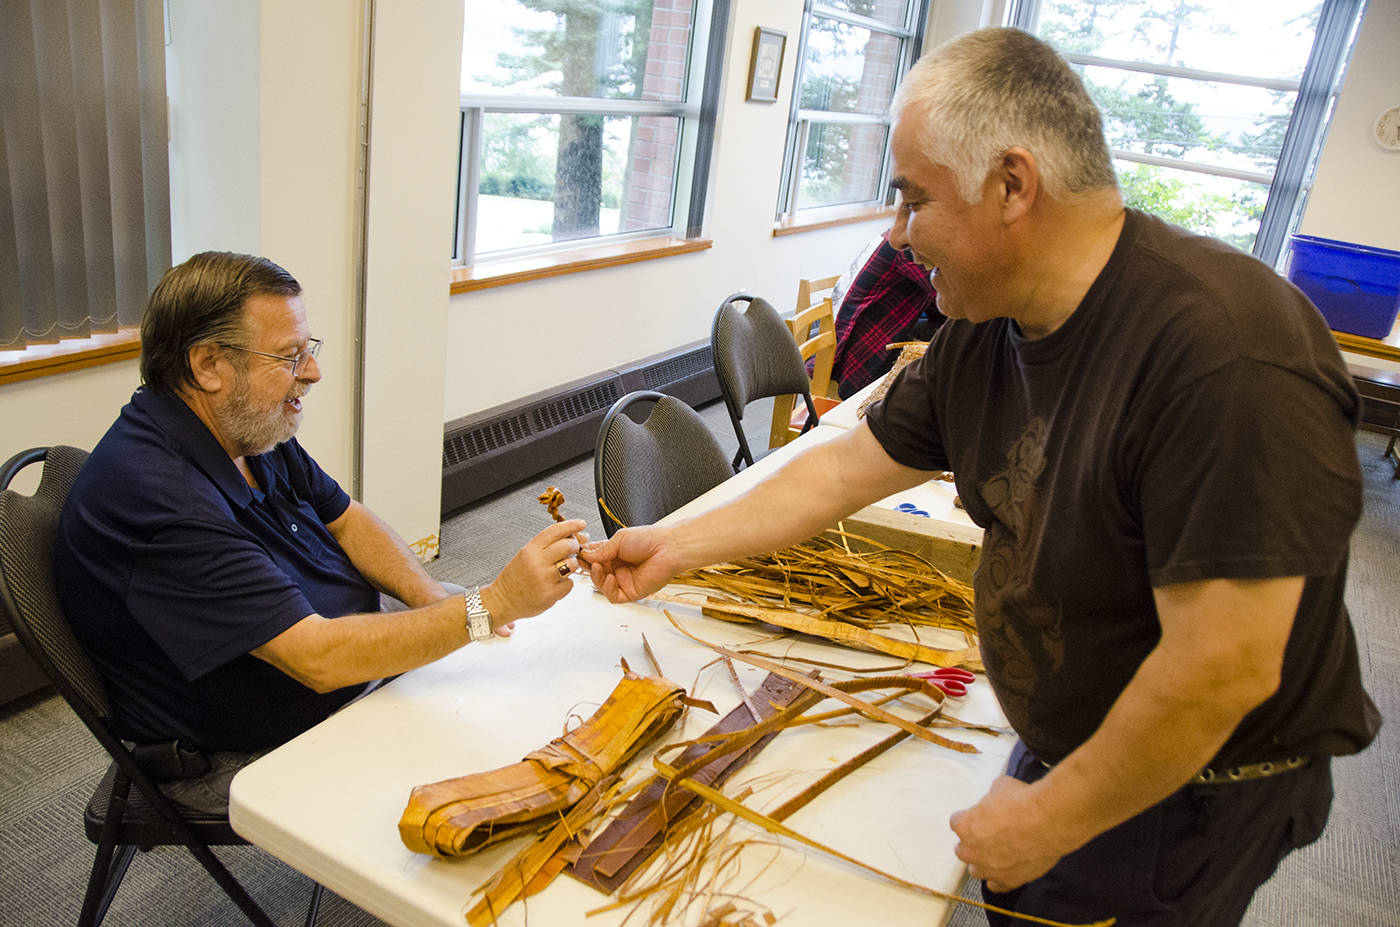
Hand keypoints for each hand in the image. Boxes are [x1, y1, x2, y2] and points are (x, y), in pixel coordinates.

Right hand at [481, 519, 587, 625]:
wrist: (503, 600)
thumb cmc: (516, 577)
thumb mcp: (527, 555)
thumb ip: (548, 545)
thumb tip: (575, 536)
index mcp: (530, 550)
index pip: (555, 531)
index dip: (571, 525)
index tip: (581, 523)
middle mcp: (537, 562)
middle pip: (568, 545)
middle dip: (574, 546)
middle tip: (572, 549)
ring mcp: (544, 579)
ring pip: (572, 564)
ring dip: (572, 565)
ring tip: (562, 569)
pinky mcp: (550, 594)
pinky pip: (570, 584)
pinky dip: (566, 584)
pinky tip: (556, 584)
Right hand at [583, 525, 682, 602]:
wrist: (668, 548)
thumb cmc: (649, 540)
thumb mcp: (619, 540)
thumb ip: (601, 550)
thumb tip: (584, 555)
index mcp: (615, 554)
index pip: (594, 558)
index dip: (585, 557)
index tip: (577, 553)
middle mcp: (618, 568)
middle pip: (595, 573)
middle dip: (588, 568)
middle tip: (584, 562)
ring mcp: (624, 581)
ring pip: (601, 585)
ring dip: (596, 577)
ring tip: (597, 567)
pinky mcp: (631, 592)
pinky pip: (613, 596)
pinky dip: (607, 588)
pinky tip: (610, 578)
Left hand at [949, 775, 1065, 892]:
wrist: (1048, 820)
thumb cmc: (1023, 801)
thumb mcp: (1000, 786)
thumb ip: (991, 798)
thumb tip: (996, 798)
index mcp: (964, 825)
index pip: (957, 823)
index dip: (970, 817)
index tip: (980, 815)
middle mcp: (971, 850)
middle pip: (963, 849)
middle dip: (973, 842)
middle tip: (989, 834)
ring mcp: (989, 868)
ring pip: (976, 870)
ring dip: (983, 862)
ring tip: (998, 853)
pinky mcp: (1009, 880)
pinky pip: (996, 885)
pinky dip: (999, 878)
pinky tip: (1006, 870)